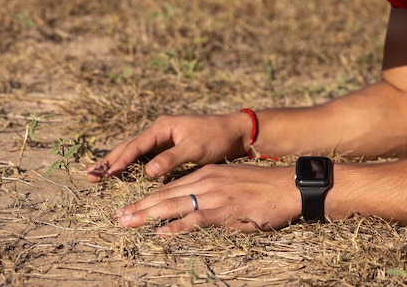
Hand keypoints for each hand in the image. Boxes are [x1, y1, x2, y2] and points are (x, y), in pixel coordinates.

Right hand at [87, 112, 248, 181]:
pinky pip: (142, 156)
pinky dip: (128, 164)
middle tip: (89, 175)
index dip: (120, 160)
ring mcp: (161, 138)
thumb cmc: (215, 137)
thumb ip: (170, 159)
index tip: (106, 174)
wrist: (233, 132)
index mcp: (162, 127)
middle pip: (128, 147)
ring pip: (132, 151)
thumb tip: (146, 172)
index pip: (136, 145)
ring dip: (115, 163)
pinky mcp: (166, 147)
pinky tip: (119, 173)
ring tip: (96, 175)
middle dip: (109, 161)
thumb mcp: (194, 148)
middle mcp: (158, 130)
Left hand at [113, 162, 300, 233]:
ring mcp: (214, 195)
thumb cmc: (264, 188)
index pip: (171, 186)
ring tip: (127, 222)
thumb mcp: (233, 184)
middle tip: (117, 216)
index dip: (149, 197)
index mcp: (208, 174)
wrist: (289, 186)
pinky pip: (195, 218)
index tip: (129, 207)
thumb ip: (213, 193)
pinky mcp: (224, 210)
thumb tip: (195, 209)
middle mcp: (207, 181)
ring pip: (173, 204)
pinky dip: (177, 226)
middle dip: (139, 206)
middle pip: (165, 194)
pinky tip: (161, 232)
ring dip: (148, 214)